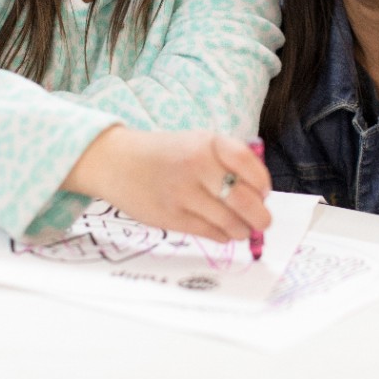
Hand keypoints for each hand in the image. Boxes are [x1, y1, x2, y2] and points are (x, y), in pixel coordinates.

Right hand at [63, 126, 271, 242]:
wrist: (116, 161)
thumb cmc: (164, 154)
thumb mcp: (196, 142)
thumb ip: (226, 162)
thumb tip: (260, 196)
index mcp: (208, 142)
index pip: (249, 165)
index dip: (262, 183)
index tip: (263, 193)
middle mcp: (197, 166)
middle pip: (245, 200)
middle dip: (260, 217)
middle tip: (262, 221)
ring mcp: (183, 193)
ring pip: (230, 222)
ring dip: (243, 230)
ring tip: (240, 228)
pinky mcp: (171, 217)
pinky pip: (210, 233)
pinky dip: (223, 235)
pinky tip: (221, 230)